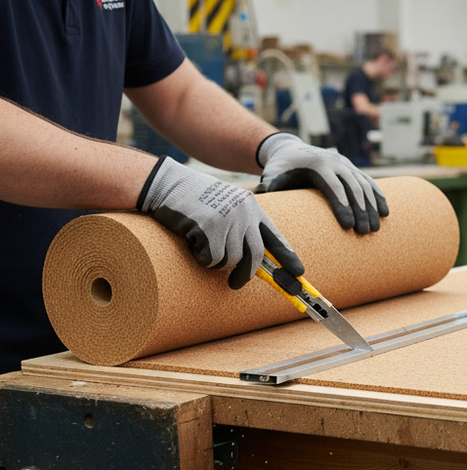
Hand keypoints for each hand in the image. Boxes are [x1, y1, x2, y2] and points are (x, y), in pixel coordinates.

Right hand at [137, 156, 302, 289]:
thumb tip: (254, 262)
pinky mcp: (210, 227)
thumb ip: (241, 227)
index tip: (298, 274)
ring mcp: (228, 219)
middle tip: (236, 285)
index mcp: (252, 208)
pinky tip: (192, 242)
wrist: (166, 184)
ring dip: (216, 261)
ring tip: (201, 245)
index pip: (275, 237)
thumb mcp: (226, 207)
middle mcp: (244, 213)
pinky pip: (212, 259)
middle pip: (257, 254)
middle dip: (247, 275)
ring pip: (232, 259)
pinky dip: (201, 258)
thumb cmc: (194, 200)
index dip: (288, 258)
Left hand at [255, 132, 388, 233]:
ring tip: (374, 229)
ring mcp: (347, 165)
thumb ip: (270, 187)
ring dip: (372, 207)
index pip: (335, 186)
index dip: (343, 205)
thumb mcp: (272, 174)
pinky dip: (378, 197)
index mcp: (319, 164)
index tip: (348, 226)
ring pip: (364, 186)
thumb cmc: (280, 167)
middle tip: (364, 233)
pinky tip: (385, 213)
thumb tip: (264, 201)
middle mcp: (337, 162)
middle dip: (361, 211)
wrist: (291, 149)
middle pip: (353, 187)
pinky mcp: (353, 169)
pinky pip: (369, 183)